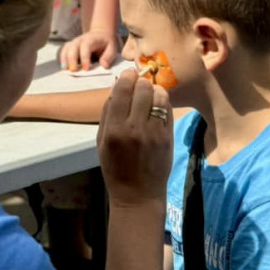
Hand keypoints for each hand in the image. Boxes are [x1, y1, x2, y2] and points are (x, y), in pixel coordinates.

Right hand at [60, 28, 119, 70]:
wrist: (101, 34)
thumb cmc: (106, 43)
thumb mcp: (112, 48)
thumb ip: (108, 56)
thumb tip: (103, 65)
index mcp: (92, 39)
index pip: (86, 46)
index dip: (85, 57)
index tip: (86, 69)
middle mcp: (81, 39)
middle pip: (73, 47)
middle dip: (72, 59)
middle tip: (73, 71)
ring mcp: (75, 42)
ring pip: (67, 48)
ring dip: (65, 59)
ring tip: (65, 70)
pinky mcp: (71, 46)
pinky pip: (64, 50)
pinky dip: (63, 58)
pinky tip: (63, 67)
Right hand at [98, 70, 172, 207]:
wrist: (137, 195)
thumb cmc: (115, 168)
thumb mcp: (101, 141)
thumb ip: (107, 113)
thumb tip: (116, 86)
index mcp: (113, 129)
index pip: (122, 90)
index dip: (127, 77)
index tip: (129, 75)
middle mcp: (134, 128)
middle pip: (142, 88)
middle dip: (141, 82)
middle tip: (140, 85)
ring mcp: (153, 132)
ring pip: (158, 95)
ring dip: (154, 91)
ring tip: (150, 96)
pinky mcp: (168, 136)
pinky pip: (167, 108)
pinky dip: (163, 102)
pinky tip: (158, 107)